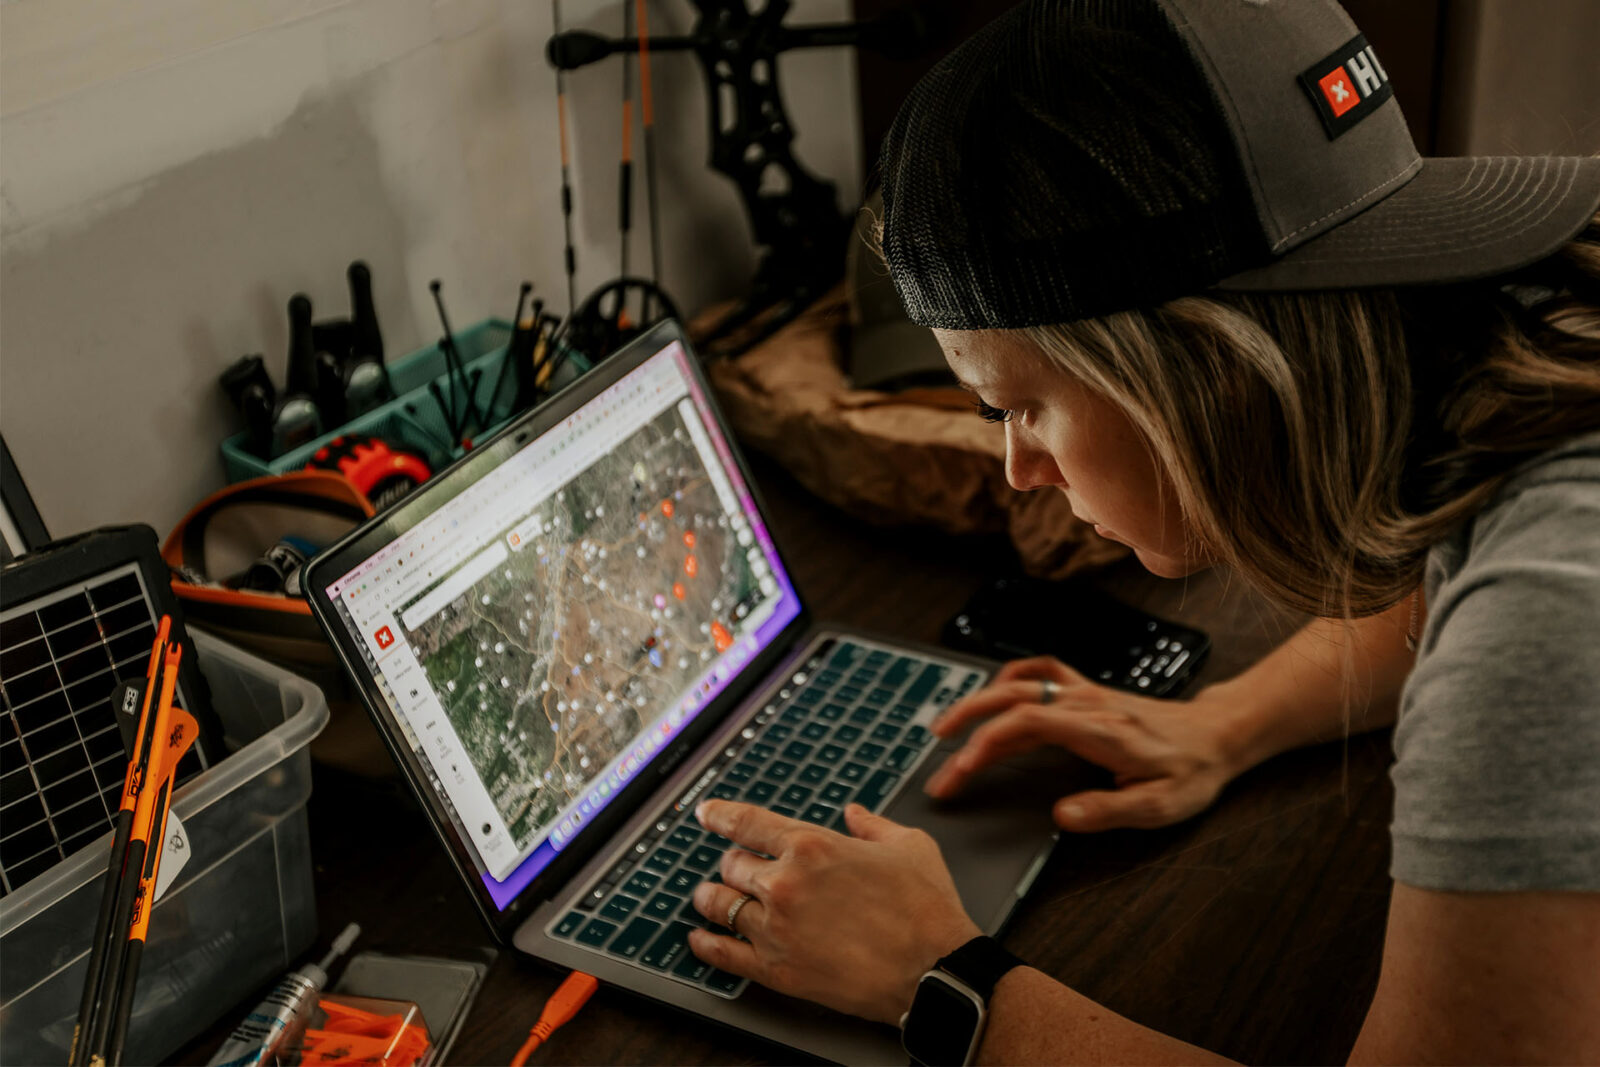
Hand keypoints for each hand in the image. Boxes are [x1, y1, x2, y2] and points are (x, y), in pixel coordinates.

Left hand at [687, 800, 980, 1025]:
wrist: (935, 970)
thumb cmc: (926, 909)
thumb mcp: (909, 846)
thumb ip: (873, 826)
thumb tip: (856, 814)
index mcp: (812, 845)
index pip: (746, 822)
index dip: (720, 815)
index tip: (707, 813)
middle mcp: (785, 883)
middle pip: (731, 865)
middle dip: (734, 864)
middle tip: (738, 868)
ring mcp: (776, 928)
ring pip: (720, 904)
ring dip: (712, 898)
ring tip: (710, 898)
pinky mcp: (777, 969)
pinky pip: (723, 954)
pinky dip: (706, 944)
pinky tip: (701, 938)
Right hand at [924, 656, 1236, 830]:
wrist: (1218, 736)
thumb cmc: (1190, 771)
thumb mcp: (1159, 805)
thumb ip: (1109, 811)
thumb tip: (1061, 817)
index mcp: (1099, 730)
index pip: (1026, 724)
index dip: (986, 745)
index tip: (960, 772)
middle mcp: (1087, 703)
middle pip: (1012, 698)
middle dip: (967, 721)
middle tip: (937, 753)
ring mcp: (1086, 692)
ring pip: (1019, 683)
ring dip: (979, 700)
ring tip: (947, 726)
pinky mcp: (1088, 690)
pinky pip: (1041, 670)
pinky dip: (1011, 676)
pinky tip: (994, 692)